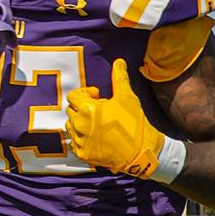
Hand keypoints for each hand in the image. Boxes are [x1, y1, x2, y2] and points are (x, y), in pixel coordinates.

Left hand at [64, 60, 168, 177]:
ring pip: (71, 126)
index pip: (73, 96)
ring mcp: (79, 141)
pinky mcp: (82, 154)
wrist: (142, 152)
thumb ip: (119, 78)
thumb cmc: (135, 123)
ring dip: (81, 123)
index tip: (97, 96)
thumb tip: (118, 61)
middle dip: (83, 108)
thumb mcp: (128, 98)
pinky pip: (75, 142)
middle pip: (72, 110)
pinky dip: (82, 139)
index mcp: (87, 109)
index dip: (85, 93)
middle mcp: (79, 125)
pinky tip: (98, 138)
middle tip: (101, 111)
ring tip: (99, 124)